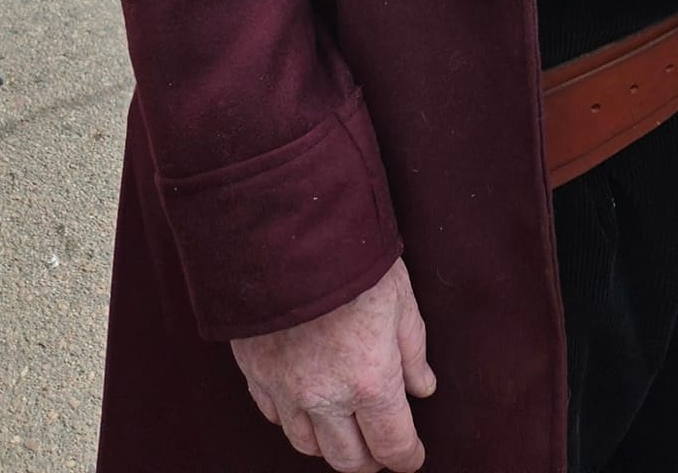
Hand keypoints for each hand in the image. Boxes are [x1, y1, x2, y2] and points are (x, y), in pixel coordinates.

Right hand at [231, 258, 434, 471]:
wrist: (287, 228)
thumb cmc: (352, 257)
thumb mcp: (400, 298)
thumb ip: (412, 350)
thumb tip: (422, 387)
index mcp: (370, 380)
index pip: (392, 445)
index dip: (407, 457)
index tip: (413, 455)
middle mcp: (325, 396)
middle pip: (348, 459)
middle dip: (371, 460)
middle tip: (381, 449)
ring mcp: (285, 388)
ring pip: (307, 445)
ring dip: (330, 444)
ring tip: (345, 429)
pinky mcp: (255, 372)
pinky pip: (273, 416)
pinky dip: (293, 419)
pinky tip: (306, 404)